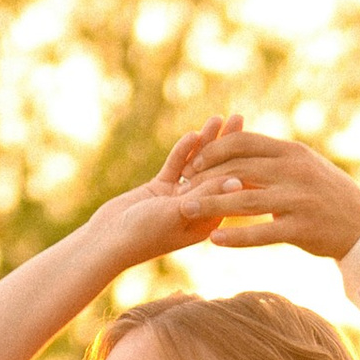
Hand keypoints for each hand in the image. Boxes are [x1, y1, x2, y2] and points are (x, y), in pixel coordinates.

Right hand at [91, 125, 252, 267]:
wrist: (106, 241)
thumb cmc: (144, 235)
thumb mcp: (178, 213)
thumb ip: (206, 196)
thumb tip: (238, 182)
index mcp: (207, 221)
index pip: (228, 187)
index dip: (240, 161)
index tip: (252, 140)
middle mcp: (196, 208)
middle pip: (215, 171)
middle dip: (227, 146)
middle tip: (239, 117)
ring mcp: (177, 198)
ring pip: (196, 165)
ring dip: (206, 142)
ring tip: (218, 117)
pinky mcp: (159, 189)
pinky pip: (175, 166)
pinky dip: (183, 151)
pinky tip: (193, 133)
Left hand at [162, 124, 359, 261]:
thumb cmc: (326, 195)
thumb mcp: (302, 167)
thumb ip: (271, 159)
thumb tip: (235, 148)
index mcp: (292, 152)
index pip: (243, 143)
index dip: (212, 151)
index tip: (192, 164)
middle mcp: (294, 171)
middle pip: (238, 169)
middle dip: (204, 178)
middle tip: (181, 190)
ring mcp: (298, 200)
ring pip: (244, 200)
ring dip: (210, 205)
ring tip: (184, 211)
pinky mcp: (301, 228)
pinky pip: (262, 233)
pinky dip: (236, 236)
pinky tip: (214, 240)